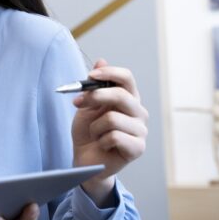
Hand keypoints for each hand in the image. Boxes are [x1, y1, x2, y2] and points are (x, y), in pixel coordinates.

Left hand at [71, 59, 147, 203]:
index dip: (109, 73)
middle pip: (121, 95)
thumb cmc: (88, 132)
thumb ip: (94, 86)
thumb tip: (101, 60)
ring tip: (96, 134)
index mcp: (128, 98)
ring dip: (95, 127)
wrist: (85, 160)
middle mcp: (139, 112)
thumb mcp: (86, 106)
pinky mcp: (138, 148)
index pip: (127, 78)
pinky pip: (114, 136)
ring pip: (112, 118)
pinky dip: (101, 140)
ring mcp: (141, 130)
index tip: (90, 75)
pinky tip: (103, 145)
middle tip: (77, 103)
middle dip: (94, 97)